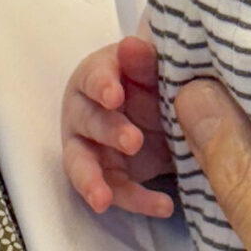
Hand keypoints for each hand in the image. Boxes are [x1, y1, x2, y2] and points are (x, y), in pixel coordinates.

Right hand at [62, 34, 174, 217]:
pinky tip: (163, 205)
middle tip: (133, 141)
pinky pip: (116, 191)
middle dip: (108, 132)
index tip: (114, 95)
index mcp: (95, 78)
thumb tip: (132, 45)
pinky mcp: (108, 176)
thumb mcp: (155, 69)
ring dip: (92, 181)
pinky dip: (136, 200)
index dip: (101, 85)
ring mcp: (91, 147)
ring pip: (81, 164)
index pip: (92, 78)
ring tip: (103, 199)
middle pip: (87, 122)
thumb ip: (144, 59)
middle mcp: (84, 112)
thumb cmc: (154, 81)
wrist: (168, 108)